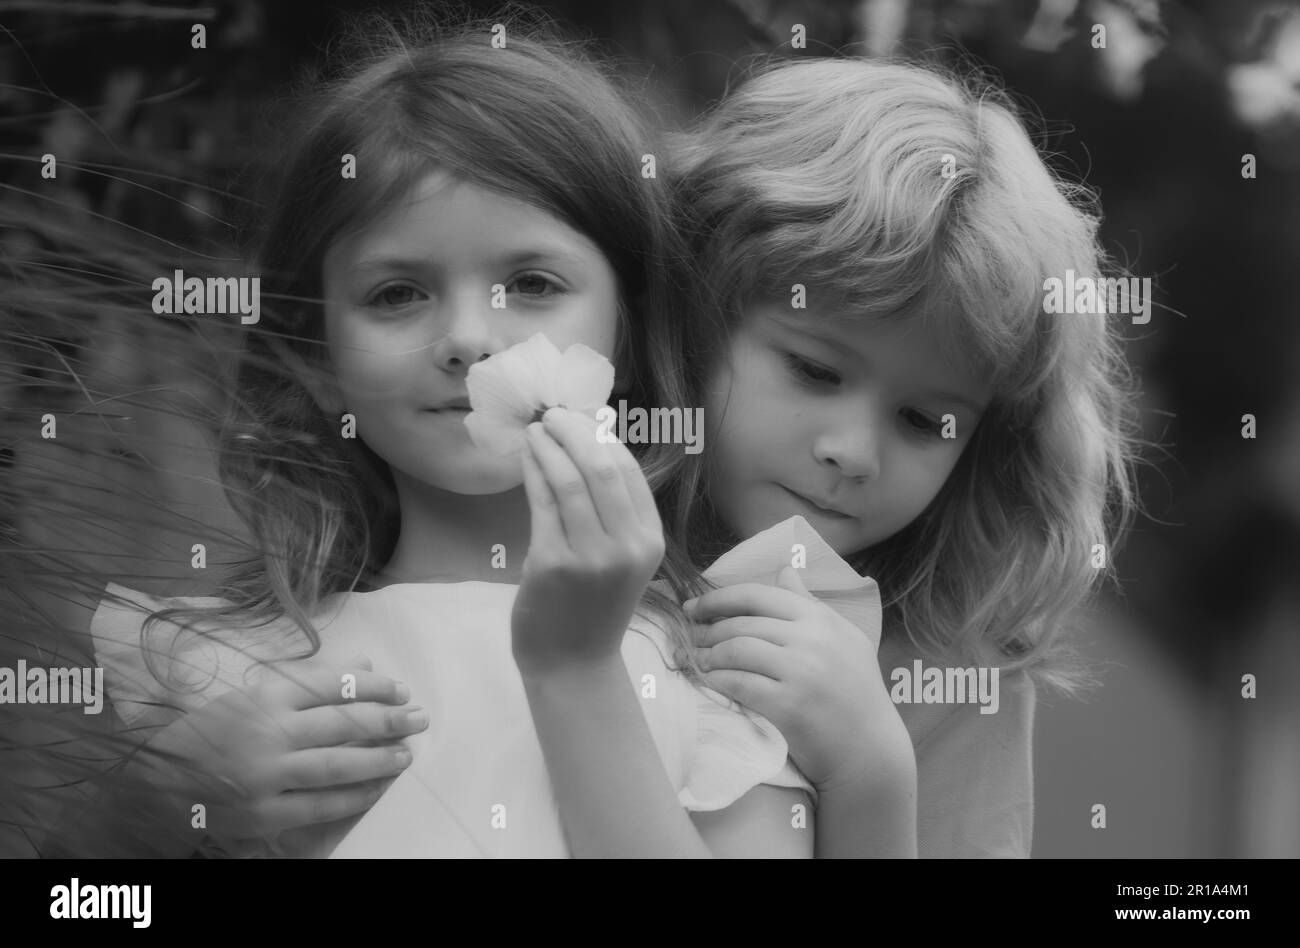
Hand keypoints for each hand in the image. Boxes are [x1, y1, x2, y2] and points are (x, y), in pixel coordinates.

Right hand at [133, 653, 427, 852]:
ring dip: (379, 760)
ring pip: (337, 766)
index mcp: (265, 696)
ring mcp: (266, 777)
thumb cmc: (210, 730)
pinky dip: (353, 797)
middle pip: (343, 724)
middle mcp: (268, 733)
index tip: (401, 689)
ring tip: (406, 754)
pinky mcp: (263, 814)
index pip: (333, 685)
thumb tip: (364, 663)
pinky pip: (319, 806)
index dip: (373, 686)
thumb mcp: (253, 692)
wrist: (154, 782)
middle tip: (419, 718)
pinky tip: (377, 789)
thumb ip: (309, 680)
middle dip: (388, 720)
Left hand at [512, 407, 664, 677]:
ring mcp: (591, 556)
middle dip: (573, 430)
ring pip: (569, 479)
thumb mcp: (620, 557)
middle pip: (601, 466)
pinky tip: (525, 457)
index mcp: (650, 540)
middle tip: (551, 413)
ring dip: (548, 446)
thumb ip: (612, 509)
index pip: (629, 470)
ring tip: (534, 430)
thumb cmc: (593, 606)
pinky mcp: (553, 564)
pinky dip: (533, 471)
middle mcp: (628, 546)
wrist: (572, 664)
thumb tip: (592, 440)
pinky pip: (542, 502)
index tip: (578, 417)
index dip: (601, 435)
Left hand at [687, 568, 913, 790]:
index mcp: (821, 619)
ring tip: (697, 661)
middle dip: (707, 629)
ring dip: (708, 655)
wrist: (870, 748)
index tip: (694, 607)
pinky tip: (709, 682)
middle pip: (741, 623)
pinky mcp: (789, 706)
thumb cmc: (856, 692)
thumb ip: (810, 604)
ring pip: (736, 649)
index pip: (757, 595)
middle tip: (689, 638)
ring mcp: (801, 672)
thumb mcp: (842, 637)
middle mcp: (812, 639)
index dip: (717, 598)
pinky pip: (739, 683)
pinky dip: (717, 681)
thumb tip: (785, 570)